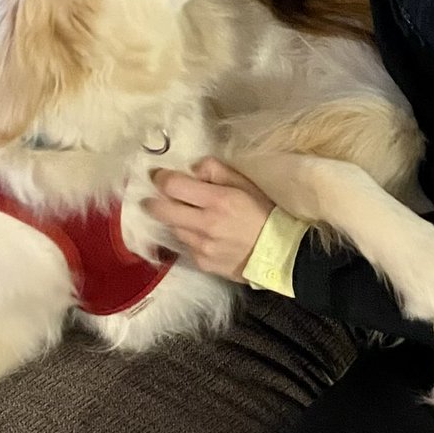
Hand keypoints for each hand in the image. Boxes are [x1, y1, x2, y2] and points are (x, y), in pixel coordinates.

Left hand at [145, 158, 273, 281]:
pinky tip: (201, 234)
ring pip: (173, 229)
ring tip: (186, 215)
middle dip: (152, 201)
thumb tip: (193, 169)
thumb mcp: (246, 184)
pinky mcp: (202, 263)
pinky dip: (188, 237)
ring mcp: (202, 247)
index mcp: (218, 200)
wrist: (281, 255)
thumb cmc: (265, 214)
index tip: (157, 175)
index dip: (160, 178)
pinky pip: (186, 246)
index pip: (174, 186)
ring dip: (174, 220)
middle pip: (162, 210)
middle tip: (153, 196)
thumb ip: (217, 171)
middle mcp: (205, 224)